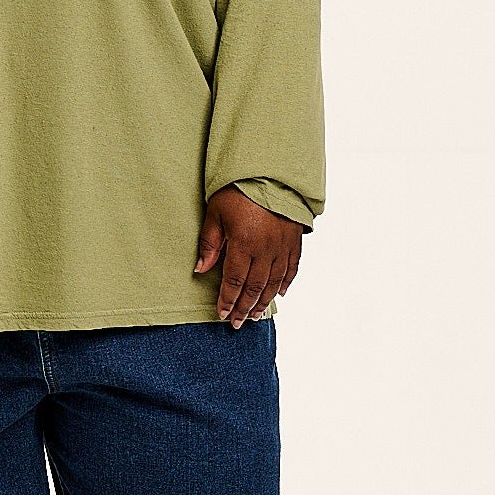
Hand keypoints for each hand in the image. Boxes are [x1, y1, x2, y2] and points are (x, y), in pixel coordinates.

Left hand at [193, 187, 305, 326]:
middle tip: (236, 323)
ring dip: (263, 301)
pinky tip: (279, 294)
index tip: (221, 314)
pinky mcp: (294, 239)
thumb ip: (209, 243)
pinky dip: (286, 283)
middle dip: (244, 307)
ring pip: (274, 282)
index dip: (227, 300)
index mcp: (244, 243)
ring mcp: (283, 245)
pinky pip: (292, 267)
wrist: (269, 170)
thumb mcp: (215, 213)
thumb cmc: (237, 189)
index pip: (235, 281)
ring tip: (254, 315)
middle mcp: (266, 249)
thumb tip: (201, 269)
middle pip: (255, 287)